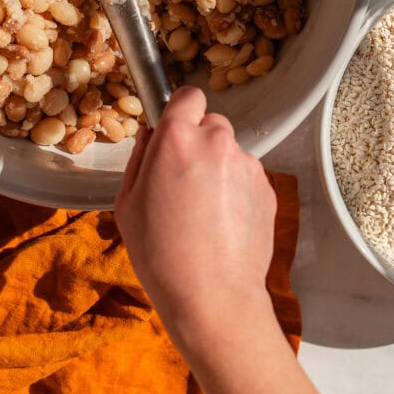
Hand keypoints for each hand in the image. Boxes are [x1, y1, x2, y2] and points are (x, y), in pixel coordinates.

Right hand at [115, 86, 277, 357]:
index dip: (180, 110)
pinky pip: (247, 176)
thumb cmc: (161, 255)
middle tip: (184, 180)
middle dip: (198, 142)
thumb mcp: (127, 204)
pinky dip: (236, 190)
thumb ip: (140, 158)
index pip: (187, 95)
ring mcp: (247, 164)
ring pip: (229, 151)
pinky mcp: (267, 188)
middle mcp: (216, 142)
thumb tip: (152, 136)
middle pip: (210, 123)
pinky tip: (222, 223)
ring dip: (219, 168)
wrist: (212, 298)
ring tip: (204, 211)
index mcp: (177, 139)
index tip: (174, 129)